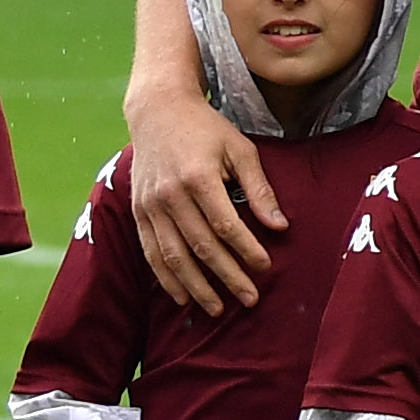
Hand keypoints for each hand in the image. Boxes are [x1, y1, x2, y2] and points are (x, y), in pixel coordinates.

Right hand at [127, 88, 281, 314]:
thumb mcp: (241, 150)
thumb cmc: (207, 130)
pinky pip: (150, 251)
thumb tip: (281, 226)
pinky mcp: (139, 211)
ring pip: (173, 256)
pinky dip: (166, 277)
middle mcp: (170, 195)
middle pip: (201, 246)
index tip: (265, 268)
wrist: (157, 110)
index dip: (246, 250)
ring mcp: (150, 205)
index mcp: (198, 178)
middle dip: (227, 276)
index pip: (225, 225)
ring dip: (196, 286)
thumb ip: (260, 188)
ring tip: (218, 308)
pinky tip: (182, 296)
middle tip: (250, 299)